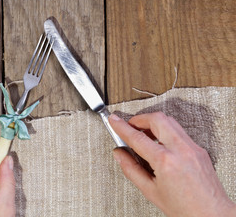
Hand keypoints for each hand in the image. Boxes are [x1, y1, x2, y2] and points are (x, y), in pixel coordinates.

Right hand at [109, 112, 235, 216]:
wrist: (211, 215)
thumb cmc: (184, 209)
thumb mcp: (150, 191)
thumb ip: (131, 169)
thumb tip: (120, 154)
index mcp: (166, 162)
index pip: (137, 137)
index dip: (122, 127)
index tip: (114, 120)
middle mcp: (181, 150)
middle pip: (157, 119)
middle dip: (139, 119)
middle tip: (129, 125)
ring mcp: (192, 147)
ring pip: (170, 121)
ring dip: (153, 123)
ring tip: (143, 134)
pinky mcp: (199, 149)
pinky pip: (179, 131)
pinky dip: (165, 131)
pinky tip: (159, 142)